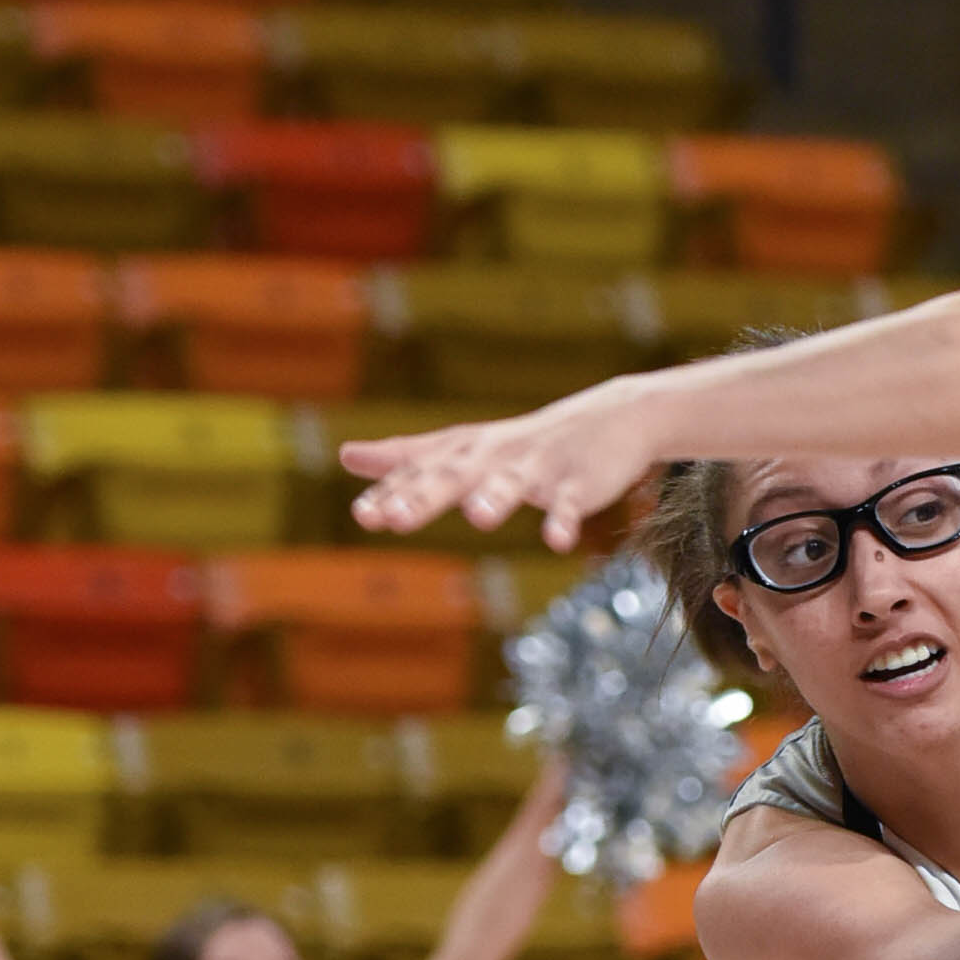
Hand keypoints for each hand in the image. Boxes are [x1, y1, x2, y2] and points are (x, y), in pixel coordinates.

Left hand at [341, 388, 645, 545]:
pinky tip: (557, 542)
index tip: (362, 516)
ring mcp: (538, 467)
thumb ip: (408, 456)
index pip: (421, 470)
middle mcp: (495, 454)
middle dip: (424, 496)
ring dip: (495, 499)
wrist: (613, 416)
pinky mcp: (579, 482)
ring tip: (478, 520)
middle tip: (392, 519)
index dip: (392, 492)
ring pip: (511, 483)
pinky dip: (563, 520)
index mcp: (466, 451)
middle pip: (455, 475)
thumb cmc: (528, 443)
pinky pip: (569, 503)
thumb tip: (346, 456)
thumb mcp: (465, 447)